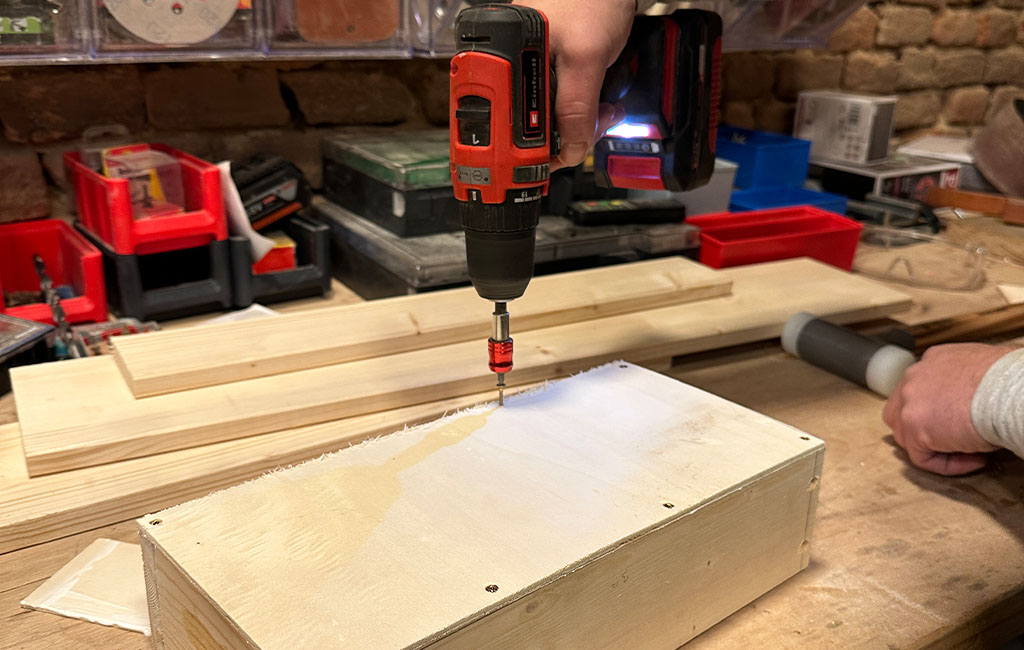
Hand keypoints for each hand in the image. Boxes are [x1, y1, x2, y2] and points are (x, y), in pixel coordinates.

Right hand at [517, 0, 633, 168]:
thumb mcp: (587, 57)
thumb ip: (577, 109)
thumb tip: (571, 150)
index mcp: (504, 66)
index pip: (510, 128)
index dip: (534, 151)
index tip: (559, 160)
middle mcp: (513, 72)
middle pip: (532, 130)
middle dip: (567, 138)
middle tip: (595, 126)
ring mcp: (531, 74)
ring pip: (550, 123)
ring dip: (580, 126)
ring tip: (603, 112)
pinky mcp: (550, 74)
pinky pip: (561, 107)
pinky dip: (582, 112)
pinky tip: (598, 104)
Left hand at [883, 343, 1013, 475]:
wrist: (1009, 391)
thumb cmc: (1007, 381)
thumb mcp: (982, 369)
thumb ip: (965, 383)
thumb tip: (973, 400)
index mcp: (932, 361)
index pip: (920, 390)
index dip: (938, 411)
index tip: (964, 422)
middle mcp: (914, 378)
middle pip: (902, 411)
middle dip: (922, 430)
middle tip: (954, 440)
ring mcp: (910, 403)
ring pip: (908, 436)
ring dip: (936, 448)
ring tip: (971, 450)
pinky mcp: (914, 429)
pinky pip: (923, 458)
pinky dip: (947, 464)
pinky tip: (975, 459)